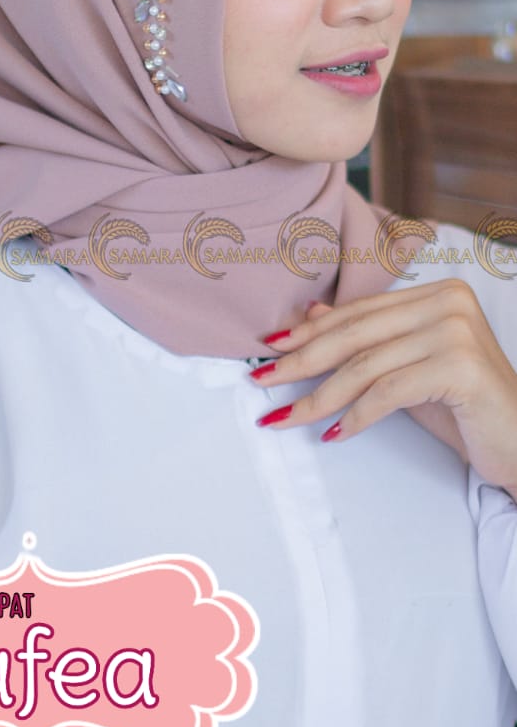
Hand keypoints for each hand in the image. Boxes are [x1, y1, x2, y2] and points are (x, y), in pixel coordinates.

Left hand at [255, 279, 516, 500]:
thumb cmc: (465, 408)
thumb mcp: (408, 368)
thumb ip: (369, 338)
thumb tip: (312, 313)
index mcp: (438, 292)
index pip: (360, 312)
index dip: (311, 331)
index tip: (270, 347)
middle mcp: (449, 302)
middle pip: (357, 334)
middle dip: (301, 360)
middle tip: (262, 379)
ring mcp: (457, 331)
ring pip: (366, 365)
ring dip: (318, 396)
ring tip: (286, 417)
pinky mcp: (461, 367)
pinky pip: (389, 392)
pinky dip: (356, 416)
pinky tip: (334, 434)